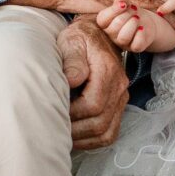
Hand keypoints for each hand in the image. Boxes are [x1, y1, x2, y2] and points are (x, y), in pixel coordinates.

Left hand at [58, 16, 129, 149]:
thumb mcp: (71, 41)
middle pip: (100, 123)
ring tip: (63, 136)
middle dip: (75, 131)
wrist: (97, 34)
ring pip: (106, 133)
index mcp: (107, 71)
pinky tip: (76, 136)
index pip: (93, 105)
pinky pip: (110, 132)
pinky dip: (93, 140)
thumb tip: (71, 82)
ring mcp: (120, 98)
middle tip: (54, 128)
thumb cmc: (80, 38)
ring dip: (83, 139)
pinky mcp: (117, 105)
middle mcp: (119, 87)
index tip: (54, 111)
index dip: (72, 114)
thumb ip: (72, 61)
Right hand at [96, 0, 155, 52]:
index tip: (124, 4)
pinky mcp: (135, 47)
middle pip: (114, 27)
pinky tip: (142, 27)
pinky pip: (136, 45)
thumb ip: (121, 0)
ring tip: (137, 17)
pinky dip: (140, 35)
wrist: (145, 22)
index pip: (102, 19)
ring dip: (132, 25)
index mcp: (105, 23)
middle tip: (134, 9)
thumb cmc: (131, 12)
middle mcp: (111, 34)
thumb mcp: (126, 4)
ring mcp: (122, 43)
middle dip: (126, 15)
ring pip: (123, 38)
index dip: (113, 10)